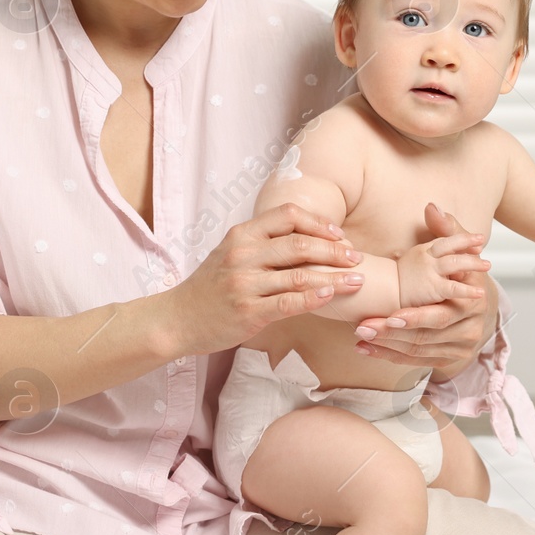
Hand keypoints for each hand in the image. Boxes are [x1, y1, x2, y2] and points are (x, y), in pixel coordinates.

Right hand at [160, 203, 364, 356]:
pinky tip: (331, 296)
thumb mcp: (230, 253)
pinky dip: (313, 298)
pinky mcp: (248, 312)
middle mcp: (243, 255)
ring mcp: (245, 284)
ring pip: (300, 275)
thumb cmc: (209, 287)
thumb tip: (305, 237)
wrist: (177, 319)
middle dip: (335, 251)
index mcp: (241, 235)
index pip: (287, 215)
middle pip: (299, 244)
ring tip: (357, 281)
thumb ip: (261, 243)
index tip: (338, 234)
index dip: (318, 222)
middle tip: (357, 258)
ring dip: (334, 277)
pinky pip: (288, 302)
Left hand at [355, 203, 496, 371]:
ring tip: (360, 335)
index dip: (419, 314)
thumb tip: (432, 208)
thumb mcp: (457, 249)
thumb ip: (446, 230)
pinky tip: (366, 350)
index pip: (446, 309)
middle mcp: (470, 323)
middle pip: (430, 332)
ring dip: (388, 344)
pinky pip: (416, 360)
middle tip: (365, 327)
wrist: (476, 306)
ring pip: (420, 348)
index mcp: (473, 296)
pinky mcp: (448, 357)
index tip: (392, 315)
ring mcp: (460, 343)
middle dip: (396, 332)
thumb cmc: (459, 273)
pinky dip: (390, 356)